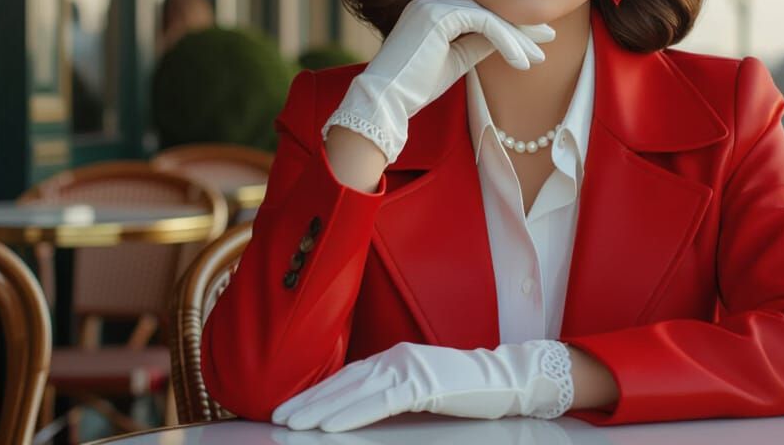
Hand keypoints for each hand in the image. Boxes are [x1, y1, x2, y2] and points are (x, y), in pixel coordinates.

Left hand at [270, 340, 573, 431]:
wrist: (506, 378)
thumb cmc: (465, 388)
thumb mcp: (421, 385)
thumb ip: (391, 389)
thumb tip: (356, 407)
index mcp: (394, 357)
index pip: (346, 376)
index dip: (316, 391)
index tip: (290, 406)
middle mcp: (396, 357)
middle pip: (343, 381)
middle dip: (308, 400)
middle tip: (277, 417)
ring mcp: (409, 368)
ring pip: (354, 391)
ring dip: (320, 409)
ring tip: (294, 424)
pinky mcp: (423, 384)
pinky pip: (379, 402)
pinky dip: (351, 413)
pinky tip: (331, 426)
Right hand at [323, 0, 553, 164]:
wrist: (385, 103)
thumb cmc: (415, 88)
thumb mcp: (456, 61)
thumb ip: (478, 44)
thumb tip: (507, 38)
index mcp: (432, 11)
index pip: (479, 12)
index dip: (509, 26)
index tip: (535, 40)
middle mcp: (431, 3)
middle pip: (486, 9)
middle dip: (519, 25)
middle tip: (549, 37)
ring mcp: (432, 6)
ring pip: (488, 15)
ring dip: (517, 37)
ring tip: (538, 57)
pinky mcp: (438, 17)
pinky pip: (483, 23)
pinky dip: (505, 41)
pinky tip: (521, 61)